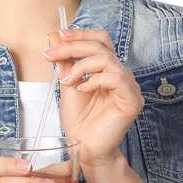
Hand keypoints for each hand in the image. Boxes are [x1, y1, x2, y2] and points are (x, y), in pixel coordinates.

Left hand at [44, 29, 144, 168]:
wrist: (84, 148)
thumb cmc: (79, 120)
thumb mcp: (67, 83)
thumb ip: (64, 60)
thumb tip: (54, 35)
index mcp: (108, 68)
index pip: (101, 39)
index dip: (81, 33)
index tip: (59, 35)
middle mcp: (121, 74)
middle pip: (101, 46)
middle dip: (72, 47)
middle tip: (51, 55)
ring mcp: (129, 87)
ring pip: (107, 60)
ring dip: (81, 66)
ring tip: (66, 80)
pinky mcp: (132, 100)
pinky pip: (115, 78)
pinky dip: (94, 80)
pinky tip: (82, 88)